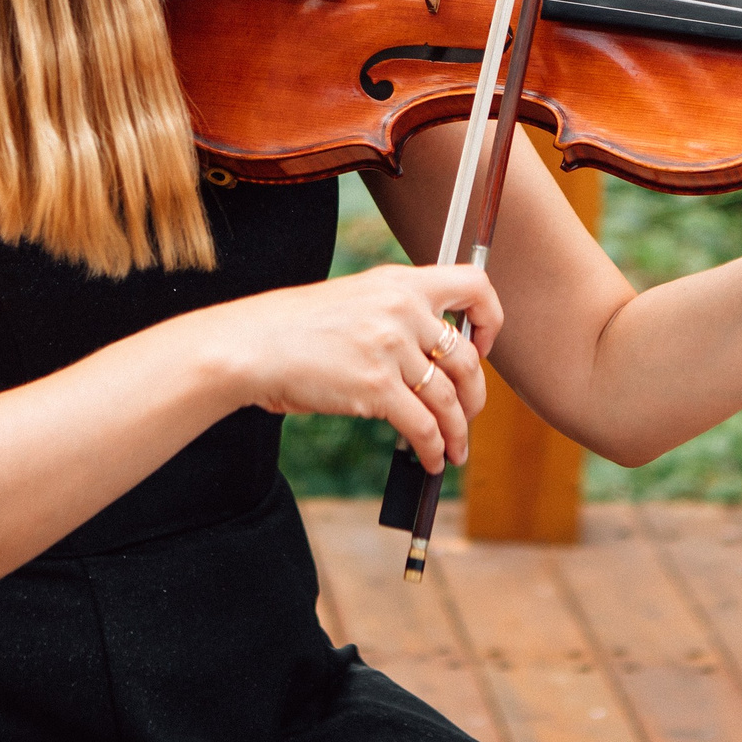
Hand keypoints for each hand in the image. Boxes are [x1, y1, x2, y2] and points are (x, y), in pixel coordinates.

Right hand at [193, 263, 499, 473]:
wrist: (250, 345)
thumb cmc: (294, 329)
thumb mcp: (355, 301)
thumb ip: (397, 317)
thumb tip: (434, 361)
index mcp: (399, 281)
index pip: (474, 284)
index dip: (490, 318)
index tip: (482, 344)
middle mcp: (403, 309)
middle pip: (468, 357)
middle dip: (475, 395)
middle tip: (468, 413)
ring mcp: (391, 348)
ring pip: (449, 399)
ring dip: (458, 431)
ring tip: (454, 450)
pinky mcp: (376, 387)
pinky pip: (423, 426)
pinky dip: (434, 449)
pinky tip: (431, 460)